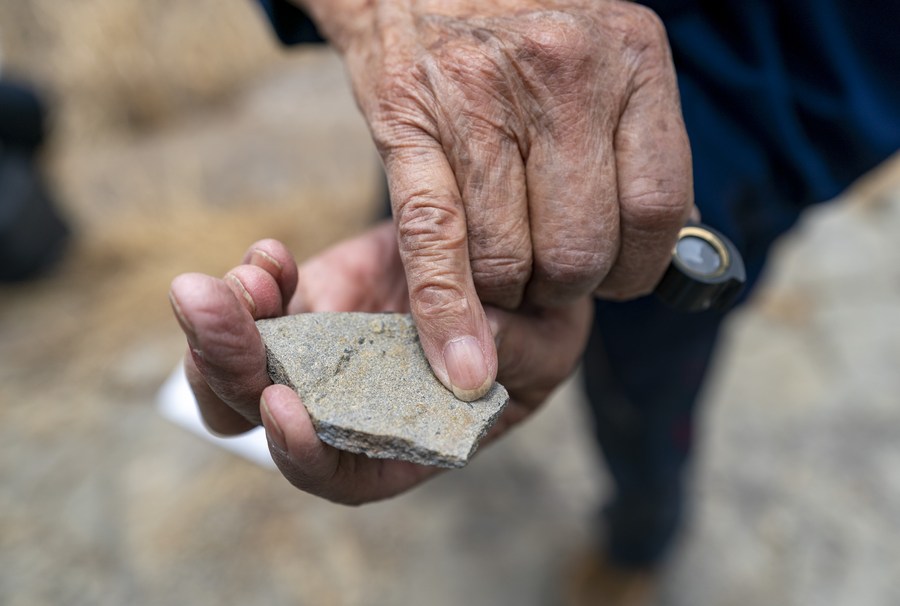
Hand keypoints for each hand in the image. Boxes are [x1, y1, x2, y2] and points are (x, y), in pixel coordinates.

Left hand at [168, 221, 591, 503]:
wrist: (509, 253)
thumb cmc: (537, 320)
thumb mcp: (545, 341)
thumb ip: (512, 354)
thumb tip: (470, 354)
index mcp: (405, 440)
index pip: (339, 473)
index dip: (303, 452)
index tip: (284, 404)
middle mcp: (351, 405)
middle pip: (264, 413)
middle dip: (230, 368)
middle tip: (209, 309)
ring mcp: (325, 351)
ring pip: (245, 360)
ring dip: (223, 325)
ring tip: (242, 279)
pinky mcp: (316, 298)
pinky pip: (267, 300)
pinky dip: (260, 278)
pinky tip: (271, 255)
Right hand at [294, 0, 691, 399]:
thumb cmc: (522, 36)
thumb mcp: (605, 64)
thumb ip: (636, 151)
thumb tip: (661, 264)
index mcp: (632, 57)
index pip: (660, 207)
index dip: (637, 267)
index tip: (612, 276)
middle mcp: (564, 74)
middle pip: (582, 247)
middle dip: (564, 286)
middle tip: (544, 271)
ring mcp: (483, 100)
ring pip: (511, 260)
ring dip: (507, 290)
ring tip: (498, 261)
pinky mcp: (411, 126)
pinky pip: (438, 242)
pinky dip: (448, 314)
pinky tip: (459, 362)